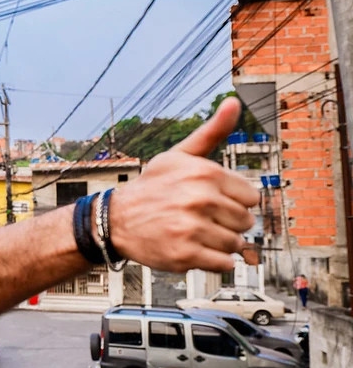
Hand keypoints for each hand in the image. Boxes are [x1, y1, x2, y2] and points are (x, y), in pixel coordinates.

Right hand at [109, 97, 259, 271]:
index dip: (233, 201)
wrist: (116, 219)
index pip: (251, 197)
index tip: (212, 201)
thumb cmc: (152, 187)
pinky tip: (194, 248)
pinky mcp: (185, 254)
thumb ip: (212, 132)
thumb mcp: (179, 156)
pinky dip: (213, 261)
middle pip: (245, 221)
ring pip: (235, 244)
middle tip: (200, 219)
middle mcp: (200, 199)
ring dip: (219, 242)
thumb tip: (234, 102)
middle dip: (227, 222)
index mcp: (205, 173)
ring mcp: (192, 229)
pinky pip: (224, 264)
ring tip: (195, 233)